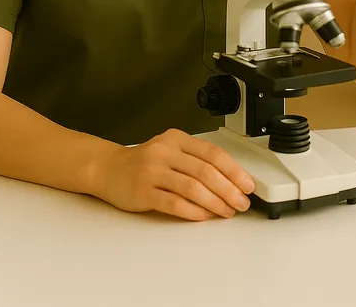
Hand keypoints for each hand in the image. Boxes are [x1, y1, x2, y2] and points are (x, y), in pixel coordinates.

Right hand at [88, 128, 254, 220]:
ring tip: (226, 211)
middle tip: (241, 202)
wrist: (108, 168)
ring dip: (215, 202)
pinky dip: (193, 211)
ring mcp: (153, 171)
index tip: (247, 184)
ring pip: (192, 187)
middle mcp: (165, 152)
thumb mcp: (170, 151)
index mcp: (176, 139)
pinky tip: (204, 216)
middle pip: (205, 171)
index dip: (234, 170)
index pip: (212, 153)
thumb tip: (229, 180)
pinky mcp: (143, 191)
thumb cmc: (144, 163)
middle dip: (229, 189)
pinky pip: (174, 203)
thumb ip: (195, 161)